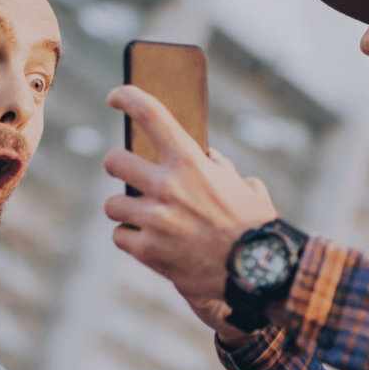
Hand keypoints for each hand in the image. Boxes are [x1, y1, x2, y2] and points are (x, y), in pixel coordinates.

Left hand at [103, 85, 278, 335]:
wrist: (256, 272)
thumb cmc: (255, 227)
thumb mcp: (245, 188)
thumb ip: (222, 168)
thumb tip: (207, 158)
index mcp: (190, 162)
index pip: (149, 114)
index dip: (127, 97)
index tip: (116, 97)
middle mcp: (166, 186)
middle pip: (114, 161)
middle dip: (118, 166)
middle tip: (127, 172)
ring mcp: (154, 220)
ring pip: (112, 204)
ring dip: (125, 208)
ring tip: (142, 216)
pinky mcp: (147, 251)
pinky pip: (120, 237)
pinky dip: (132, 239)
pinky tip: (148, 241)